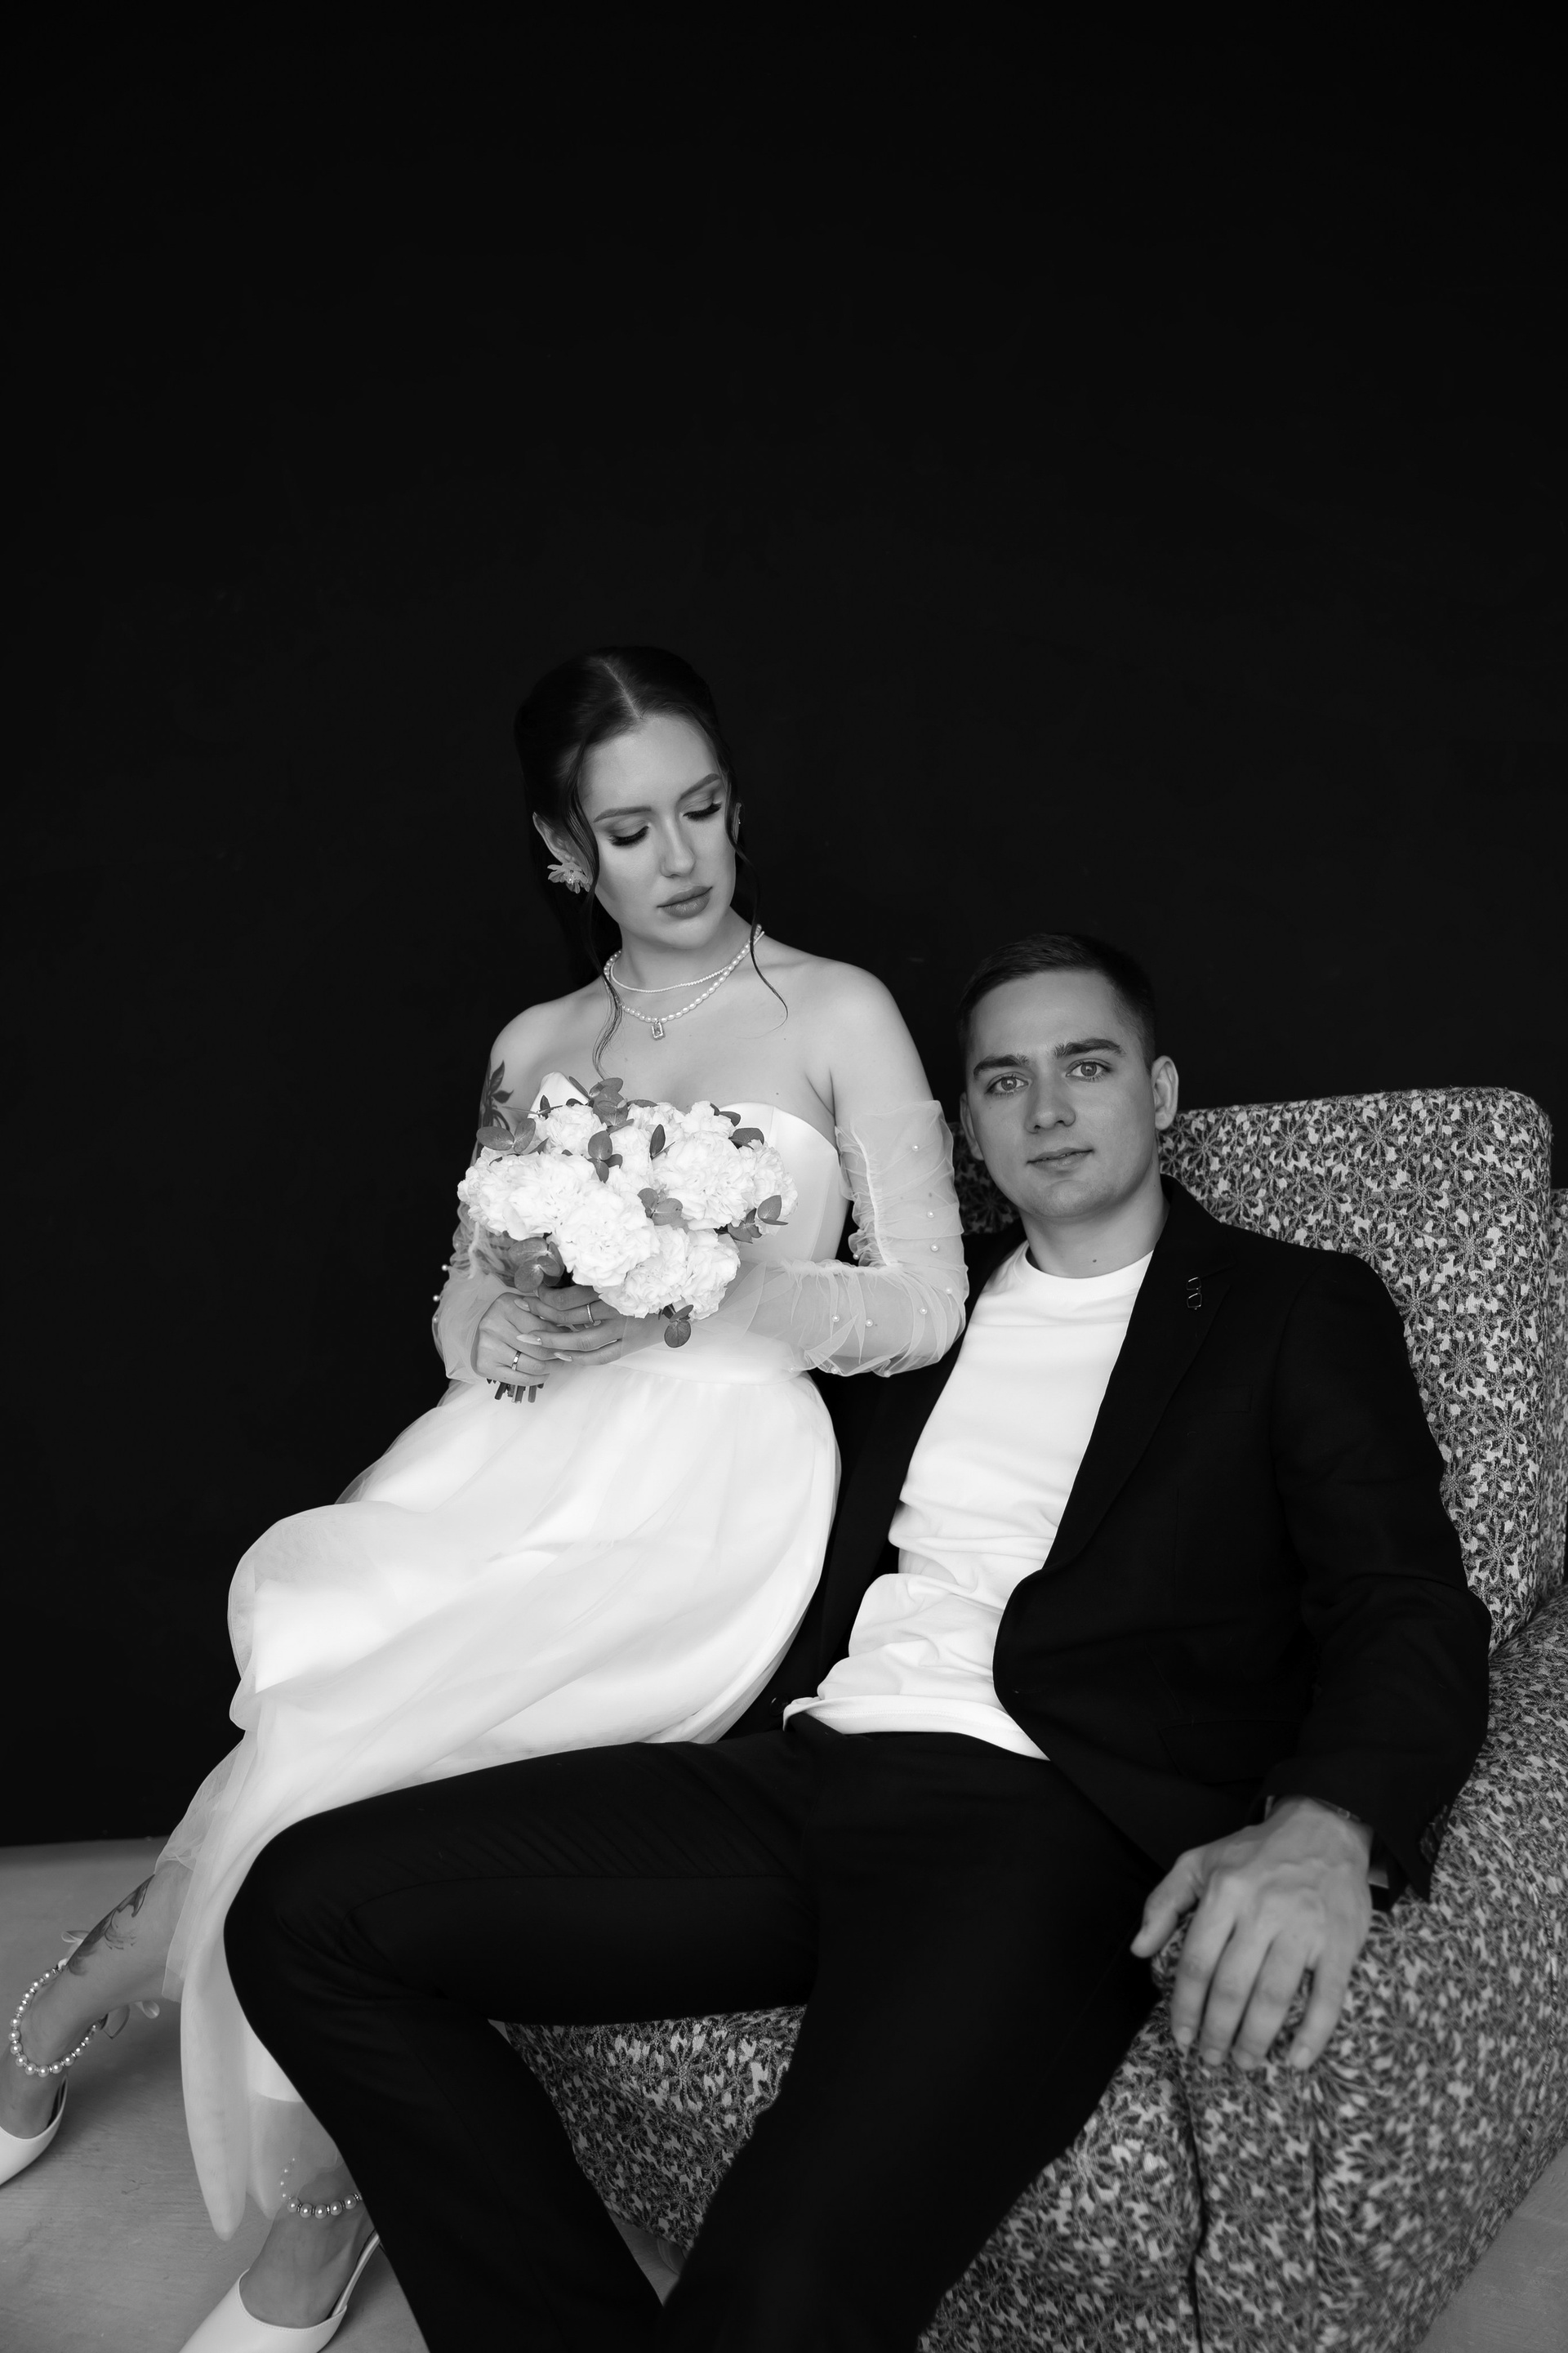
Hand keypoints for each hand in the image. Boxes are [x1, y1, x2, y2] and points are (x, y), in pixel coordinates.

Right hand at [472, 1286, 629, 1394]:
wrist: (479, 1334)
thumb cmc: (509, 1319)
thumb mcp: (526, 1307)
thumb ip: (548, 1312)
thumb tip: (579, 1327)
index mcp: (505, 1304)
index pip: (544, 1326)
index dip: (562, 1336)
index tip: (573, 1341)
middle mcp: (492, 1323)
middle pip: (539, 1348)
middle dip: (558, 1354)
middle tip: (568, 1355)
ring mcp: (486, 1346)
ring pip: (532, 1365)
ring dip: (550, 1367)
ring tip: (557, 1363)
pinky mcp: (483, 1365)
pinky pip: (520, 1378)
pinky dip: (537, 1378)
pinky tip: (543, 1372)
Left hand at [1132, 1798, 1373, 2072]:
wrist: (1324, 1828)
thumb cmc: (1256, 1852)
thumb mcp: (1199, 1862)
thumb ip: (1164, 1902)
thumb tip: (1140, 1949)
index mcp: (1225, 1892)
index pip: (1196, 1962)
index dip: (1185, 2006)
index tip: (1181, 2035)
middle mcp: (1263, 1910)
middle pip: (1231, 1987)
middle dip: (1216, 2031)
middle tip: (1210, 2057)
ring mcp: (1304, 1928)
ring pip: (1273, 1998)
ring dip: (1255, 2039)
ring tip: (1243, 2061)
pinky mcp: (1340, 1943)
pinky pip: (1327, 1998)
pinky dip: (1313, 2035)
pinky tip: (1296, 2061)